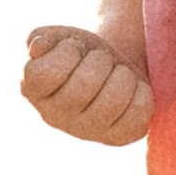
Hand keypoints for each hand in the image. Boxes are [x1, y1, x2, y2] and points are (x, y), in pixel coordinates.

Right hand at [21, 0, 150, 144]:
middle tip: (101, 59)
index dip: (66, 52)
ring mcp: (86, 132)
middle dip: (100, 60)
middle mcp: (54, 117)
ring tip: (117, 74)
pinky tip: (133, 89)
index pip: (44, 74)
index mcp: (33, 91)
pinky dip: (142, 92)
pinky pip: (138, 113)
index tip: (73, 47)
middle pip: (83, 85)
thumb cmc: (81, 50)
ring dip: (122, 75)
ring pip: (114, 99)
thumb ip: (42, 38)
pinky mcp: (117, 138)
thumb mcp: (60, 36)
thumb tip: (37, 48)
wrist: (111, 67)